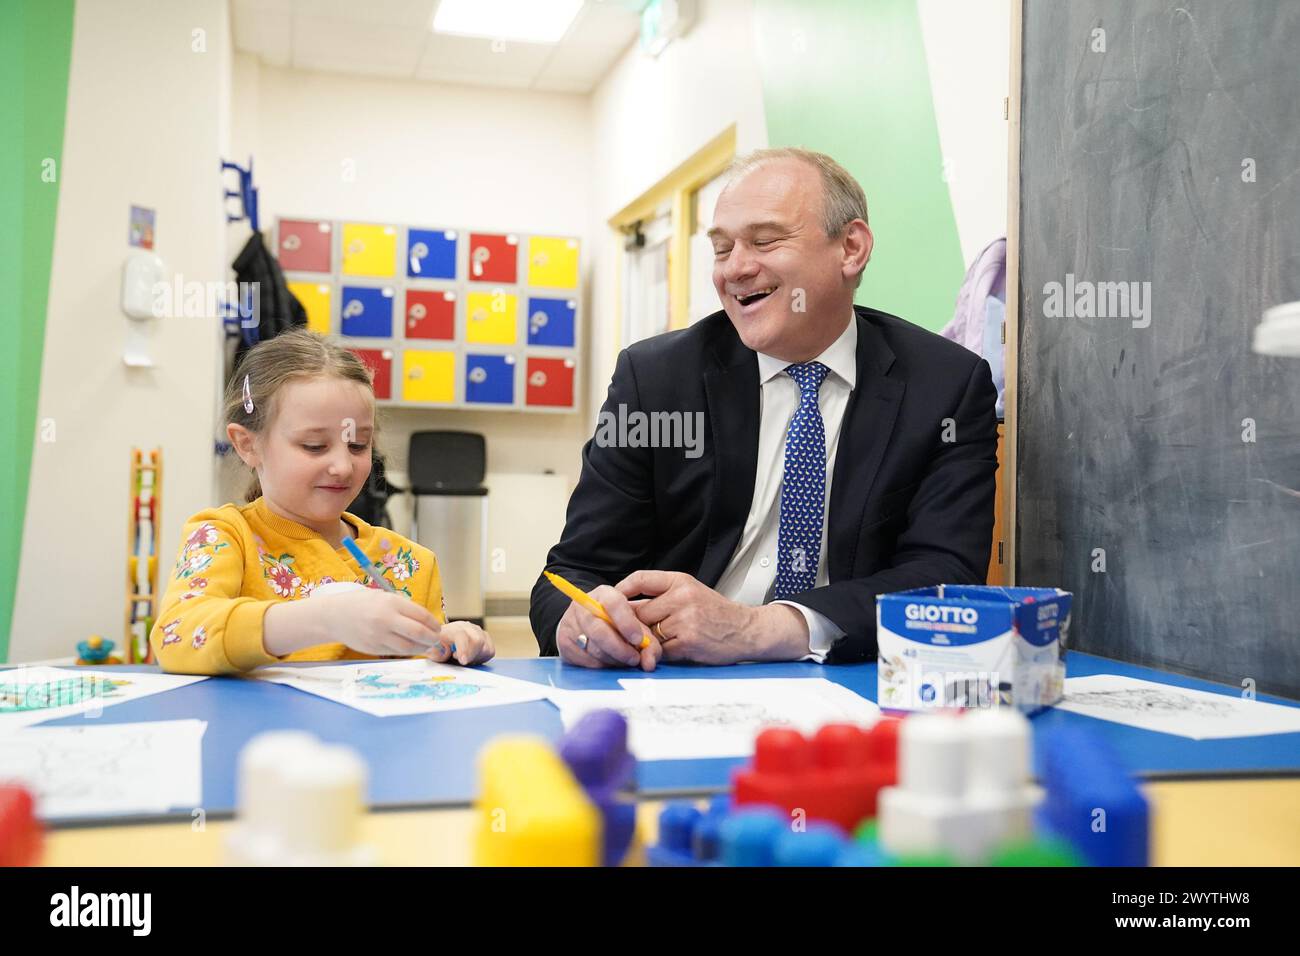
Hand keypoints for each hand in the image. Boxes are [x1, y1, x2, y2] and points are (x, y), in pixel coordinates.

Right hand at [312, 589, 441, 656]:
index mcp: (391, 603)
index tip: (438, 626)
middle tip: (436, 638)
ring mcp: (379, 636)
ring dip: (423, 647)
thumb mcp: (384, 597)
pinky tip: (413, 647)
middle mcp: (385, 619)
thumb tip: (427, 621)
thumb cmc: (362, 604)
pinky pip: (397, 652)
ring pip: (409, 647)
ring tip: (427, 645)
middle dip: (432, 638)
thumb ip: (404, 608)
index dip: (434, 623)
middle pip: (419, 633)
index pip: (421, 615)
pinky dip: (408, 651)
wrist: (334, 616)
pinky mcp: (374, 648)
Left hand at [428, 620, 494, 665]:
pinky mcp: (486, 637)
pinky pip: (490, 650)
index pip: (461, 635)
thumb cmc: (438, 646)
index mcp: (452, 629)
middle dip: (471, 655)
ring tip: (464, 658)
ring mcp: (478, 631)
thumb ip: (436, 652)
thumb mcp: (431, 650)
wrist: (443, 640)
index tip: (463, 661)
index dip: (463, 648)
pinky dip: (482, 657)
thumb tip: (445, 653)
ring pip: (485, 647)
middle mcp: (467, 627)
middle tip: (461, 661)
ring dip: (475, 657)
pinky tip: (472, 657)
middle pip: (477, 640)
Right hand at [556, 585, 660, 671]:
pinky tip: (610, 661)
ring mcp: (570, 623)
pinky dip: (601, 665)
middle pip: (600, 631)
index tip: (638, 640)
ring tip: (624, 660)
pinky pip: (585, 660)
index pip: (614, 604)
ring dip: (613, 660)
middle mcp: (583, 605)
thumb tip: (649, 663)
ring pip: (594, 649)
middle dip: (621, 649)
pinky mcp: (563, 641)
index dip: (627, 623)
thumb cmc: (617, 622)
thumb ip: (648, 641)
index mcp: (604, 594)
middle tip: (634, 659)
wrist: (587, 623)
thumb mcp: (635, 623)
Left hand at [616, 571, 810, 663]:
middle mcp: (682, 597)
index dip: (621, 591)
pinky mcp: (688, 642)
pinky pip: (660, 650)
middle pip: (639, 612)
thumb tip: (625, 609)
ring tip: (643, 647)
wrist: (747, 630)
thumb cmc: (716, 613)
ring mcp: (685, 620)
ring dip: (643, 643)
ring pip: (647, 633)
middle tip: (622, 634)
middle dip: (630, 625)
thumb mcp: (691, 593)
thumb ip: (662, 597)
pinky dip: (657, 655)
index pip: (640, 579)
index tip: (611, 601)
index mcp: (681, 581)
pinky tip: (661, 655)